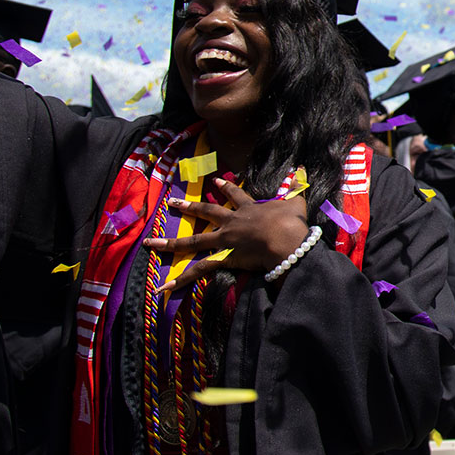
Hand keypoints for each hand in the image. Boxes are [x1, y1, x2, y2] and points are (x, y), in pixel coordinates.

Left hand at [140, 180, 310, 295]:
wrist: (285, 240)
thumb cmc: (291, 222)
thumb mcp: (296, 201)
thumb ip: (297, 187)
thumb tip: (303, 168)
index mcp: (249, 209)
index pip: (235, 195)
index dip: (226, 187)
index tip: (218, 180)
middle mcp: (232, 222)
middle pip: (206, 213)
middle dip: (189, 207)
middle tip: (173, 203)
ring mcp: (225, 240)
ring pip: (192, 240)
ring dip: (170, 242)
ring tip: (150, 243)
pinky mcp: (223, 258)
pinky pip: (198, 270)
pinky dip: (181, 279)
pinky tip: (163, 287)